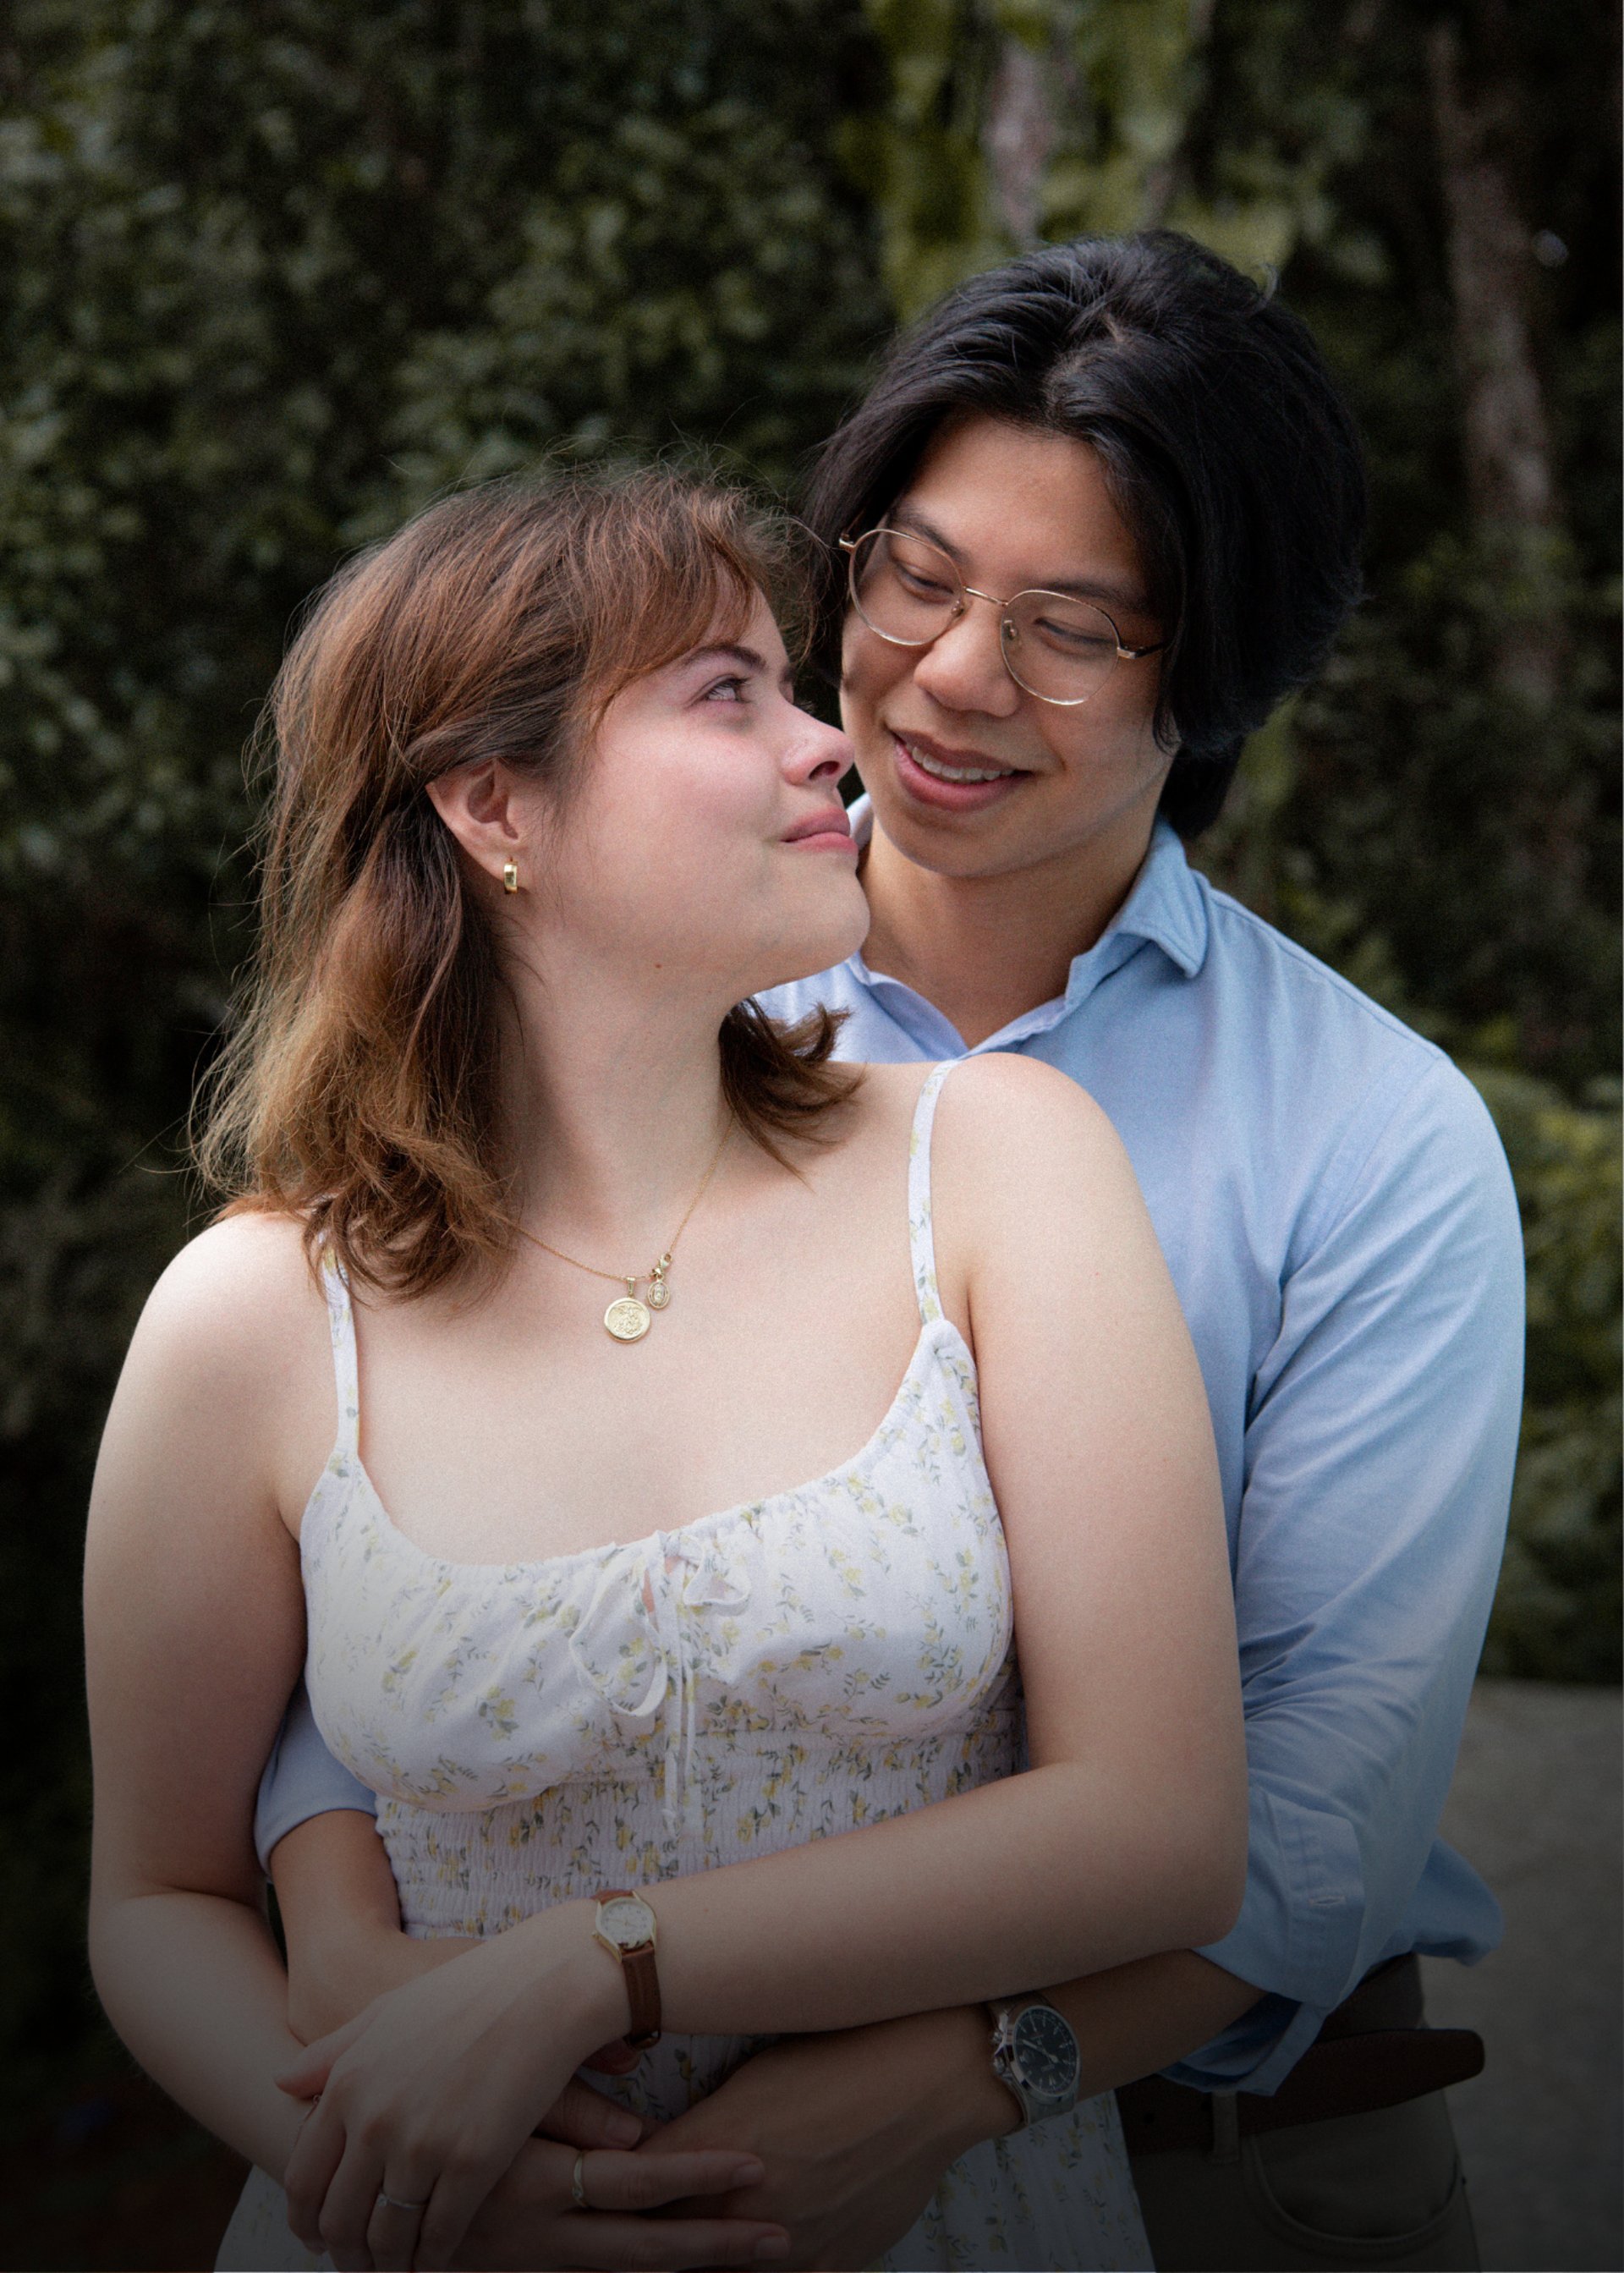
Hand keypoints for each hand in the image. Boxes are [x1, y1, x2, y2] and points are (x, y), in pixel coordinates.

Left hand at [276, 1904, 623, 2268]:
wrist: (543, 1986)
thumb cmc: (469, 1992)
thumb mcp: (388, 2011)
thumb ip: (331, 2052)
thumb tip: (281, 2082)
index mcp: (347, 2084)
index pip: (304, 2178)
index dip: (306, 2221)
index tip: (317, 2239)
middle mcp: (375, 2120)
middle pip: (340, 2218)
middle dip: (345, 2256)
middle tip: (358, 2267)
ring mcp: (422, 2145)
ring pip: (387, 2237)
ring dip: (388, 2265)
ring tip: (397, 2271)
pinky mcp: (471, 2163)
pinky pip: (438, 2235)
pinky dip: (432, 2258)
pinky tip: (436, 2259)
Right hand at [451, 2135, 789, 2271]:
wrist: (371, 2190)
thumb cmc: (445, 2112)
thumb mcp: (501, 2103)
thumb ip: (569, 2109)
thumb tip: (638, 2130)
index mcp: (542, 2183)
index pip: (639, 2184)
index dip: (699, 2175)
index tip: (756, 2165)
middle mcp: (547, 2235)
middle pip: (648, 2251)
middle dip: (718, 2246)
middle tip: (784, 2237)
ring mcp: (540, 2261)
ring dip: (695, 2265)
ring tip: (761, 2254)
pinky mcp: (533, 2270)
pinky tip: (691, 2266)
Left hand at [642, 2007, 1016, 2269]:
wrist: (929, 2078)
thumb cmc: (837, 2054)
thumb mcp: (753, 2077)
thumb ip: (700, 2128)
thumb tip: (657, 2154)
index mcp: (712, 2151)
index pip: (629, 2191)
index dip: (613, 2188)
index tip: (597, 2184)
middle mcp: (741, 2208)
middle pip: (664, 2241)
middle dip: (647, 2227)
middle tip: (629, 2221)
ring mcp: (787, 2247)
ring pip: (716, 2269)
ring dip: (703, 2252)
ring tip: (695, 2235)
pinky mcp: (828, 2267)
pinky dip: (761, 2266)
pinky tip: (757, 2245)